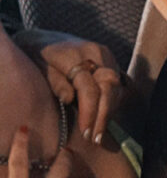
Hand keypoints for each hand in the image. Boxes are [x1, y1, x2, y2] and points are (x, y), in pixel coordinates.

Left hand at [12, 28, 123, 143]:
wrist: (46, 39)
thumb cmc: (38, 57)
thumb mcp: (39, 69)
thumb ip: (55, 82)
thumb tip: (69, 99)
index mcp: (74, 54)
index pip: (89, 87)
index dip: (89, 112)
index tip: (85, 132)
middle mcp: (96, 52)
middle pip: (108, 88)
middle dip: (103, 115)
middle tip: (96, 138)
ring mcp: (107, 56)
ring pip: (116, 88)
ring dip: (108, 112)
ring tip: (98, 133)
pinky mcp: (112, 62)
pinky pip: (117, 86)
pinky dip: (111, 103)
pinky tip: (101, 118)